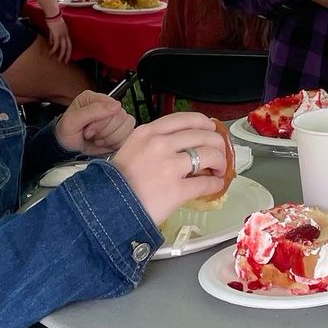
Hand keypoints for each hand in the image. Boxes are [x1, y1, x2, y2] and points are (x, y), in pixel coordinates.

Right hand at [45, 16, 71, 61]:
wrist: (53, 14)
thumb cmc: (53, 20)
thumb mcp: (54, 30)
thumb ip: (53, 37)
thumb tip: (51, 44)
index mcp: (66, 34)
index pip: (69, 44)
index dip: (68, 51)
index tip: (67, 57)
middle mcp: (66, 35)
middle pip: (69, 47)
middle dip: (67, 55)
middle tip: (65, 62)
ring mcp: (62, 35)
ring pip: (63, 47)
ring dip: (61, 55)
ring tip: (59, 60)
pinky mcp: (56, 34)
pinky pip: (56, 44)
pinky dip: (54, 50)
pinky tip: (51, 53)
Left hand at [55, 91, 134, 153]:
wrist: (68, 150)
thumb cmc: (67, 134)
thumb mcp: (72, 121)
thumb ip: (92, 111)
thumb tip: (116, 106)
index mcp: (95, 98)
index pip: (112, 106)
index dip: (102, 122)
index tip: (88, 130)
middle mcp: (108, 106)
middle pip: (121, 117)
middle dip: (104, 131)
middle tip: (90, 135)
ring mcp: (116, 119)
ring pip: (127, 127)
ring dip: (110, 138)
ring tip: (97, 139)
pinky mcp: (121, 131)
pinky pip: (128, 136)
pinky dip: (116, 143)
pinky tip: (104, 142)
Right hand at [110, 112, 228, 223]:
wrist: (106, 209)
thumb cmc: (118, 182)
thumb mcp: (132, 148)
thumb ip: (155, 141)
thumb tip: (185, 142)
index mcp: (148, 132)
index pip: (187, 118)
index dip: (205, 123)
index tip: (211, 129)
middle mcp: (160, 144)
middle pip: (204, 135)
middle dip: (217, 144)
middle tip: (218, 153)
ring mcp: (169, 166)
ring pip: (211, 154)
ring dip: (221, 161)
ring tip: (218, 169)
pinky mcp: (176, 190)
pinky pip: (206, 183)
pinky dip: (215, 183)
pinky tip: (214, 185)